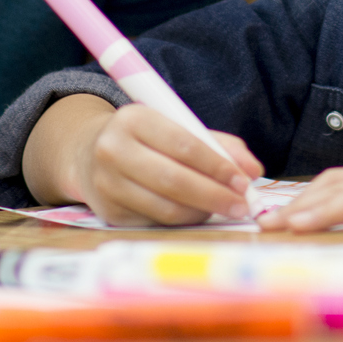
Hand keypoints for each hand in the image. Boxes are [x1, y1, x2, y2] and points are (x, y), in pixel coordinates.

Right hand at [65, 103, 263, 226]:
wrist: (89, 154)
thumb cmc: (146, 139)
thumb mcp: (175, 127)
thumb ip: (217, 143)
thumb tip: (253, 170)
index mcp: (133, 119)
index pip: (183, 144)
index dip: (217, 165)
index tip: (244, 180)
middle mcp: (113, 150)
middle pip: (173, 180)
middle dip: (214, 195)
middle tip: (242, 205)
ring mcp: (107, 184)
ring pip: (165, 207)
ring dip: (202, 212)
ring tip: (225, 209)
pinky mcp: (108, 213)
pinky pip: (156, 222)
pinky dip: (183, 220)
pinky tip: (198, 214)